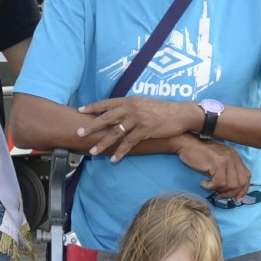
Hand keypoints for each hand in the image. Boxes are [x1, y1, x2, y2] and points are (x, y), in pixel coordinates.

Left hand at [75, 94, 198, 159]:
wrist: (181, 113)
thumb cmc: (163, 109)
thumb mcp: (144, 103)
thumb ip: (131, 107)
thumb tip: (119, 111)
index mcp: (130, 101)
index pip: (107, 103)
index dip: (93, 107)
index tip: (81, 110)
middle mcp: (131, 108)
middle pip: (107, 118)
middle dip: (91, 126)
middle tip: (78, 133)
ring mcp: (138, 119)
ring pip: (116, 132)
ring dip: (103, 143)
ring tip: (93, 152)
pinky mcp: (145, 130)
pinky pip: (129, 143)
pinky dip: (121, 152)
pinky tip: (114, 159)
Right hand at [175, 137, 249, 197]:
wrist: (186, 144)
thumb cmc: (199, 154)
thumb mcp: (217, 161)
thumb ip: (227, 171)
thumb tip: (232, 190)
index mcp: (235, 157)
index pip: (246, 177)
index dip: (243, 189)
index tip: (236, 198)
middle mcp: (233, 157)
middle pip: (241, 183)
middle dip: (231, 194)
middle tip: (219, 195)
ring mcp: (226, 160)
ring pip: (231, 185)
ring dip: (220, 191)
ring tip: (210, 187)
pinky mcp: (218, 163)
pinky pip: (219, 183)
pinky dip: (210, 187)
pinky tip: (203, 183)